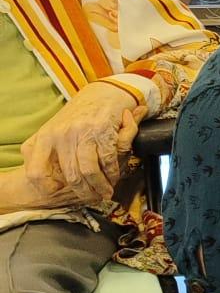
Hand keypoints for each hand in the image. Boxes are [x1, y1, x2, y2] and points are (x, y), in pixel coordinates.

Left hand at [20, 81, 141, 208]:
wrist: (102, 94)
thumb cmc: (77, 116)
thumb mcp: (51, 129)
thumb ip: (38, 148)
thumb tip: (33, 170)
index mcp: (45, 137)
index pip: (36, 171)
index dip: (46, 186)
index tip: (58, 191)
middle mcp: (62, 135)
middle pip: (71, 176)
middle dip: (85, 192)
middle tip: (93, 198)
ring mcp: (83, 134)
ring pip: (89, 172)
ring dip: (100, 186)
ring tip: (106, 192)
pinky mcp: (103, 132)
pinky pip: (108, 161)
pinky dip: (112, 174)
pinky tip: (114, 178)